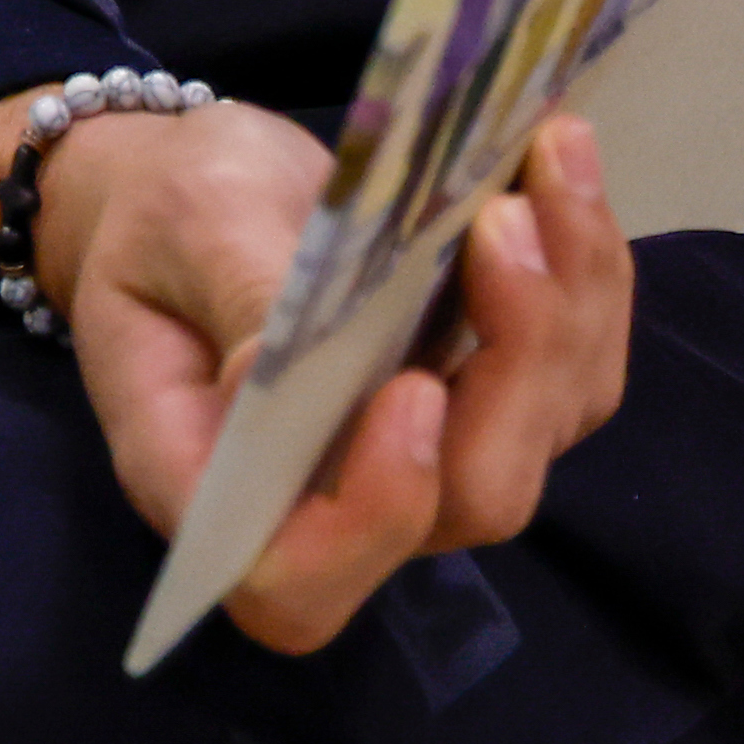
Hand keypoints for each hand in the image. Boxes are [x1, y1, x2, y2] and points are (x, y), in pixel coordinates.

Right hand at [0, 94, 639, 656]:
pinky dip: (586, 272)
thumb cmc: (157, 212)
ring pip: (544, 429)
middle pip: (466, 499)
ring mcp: (428, 457)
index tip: (410, 389)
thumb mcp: (183, 225)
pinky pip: (573, 369)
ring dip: (571, 299)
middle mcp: (335, 499)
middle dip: (517, 363)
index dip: (372, 518)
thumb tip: (280, 371)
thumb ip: (240, 296)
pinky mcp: (487, 400)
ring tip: (550, 160)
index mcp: (217, 484)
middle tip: (502, 221)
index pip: (298, 583)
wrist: (193, 189)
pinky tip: (560, 169)